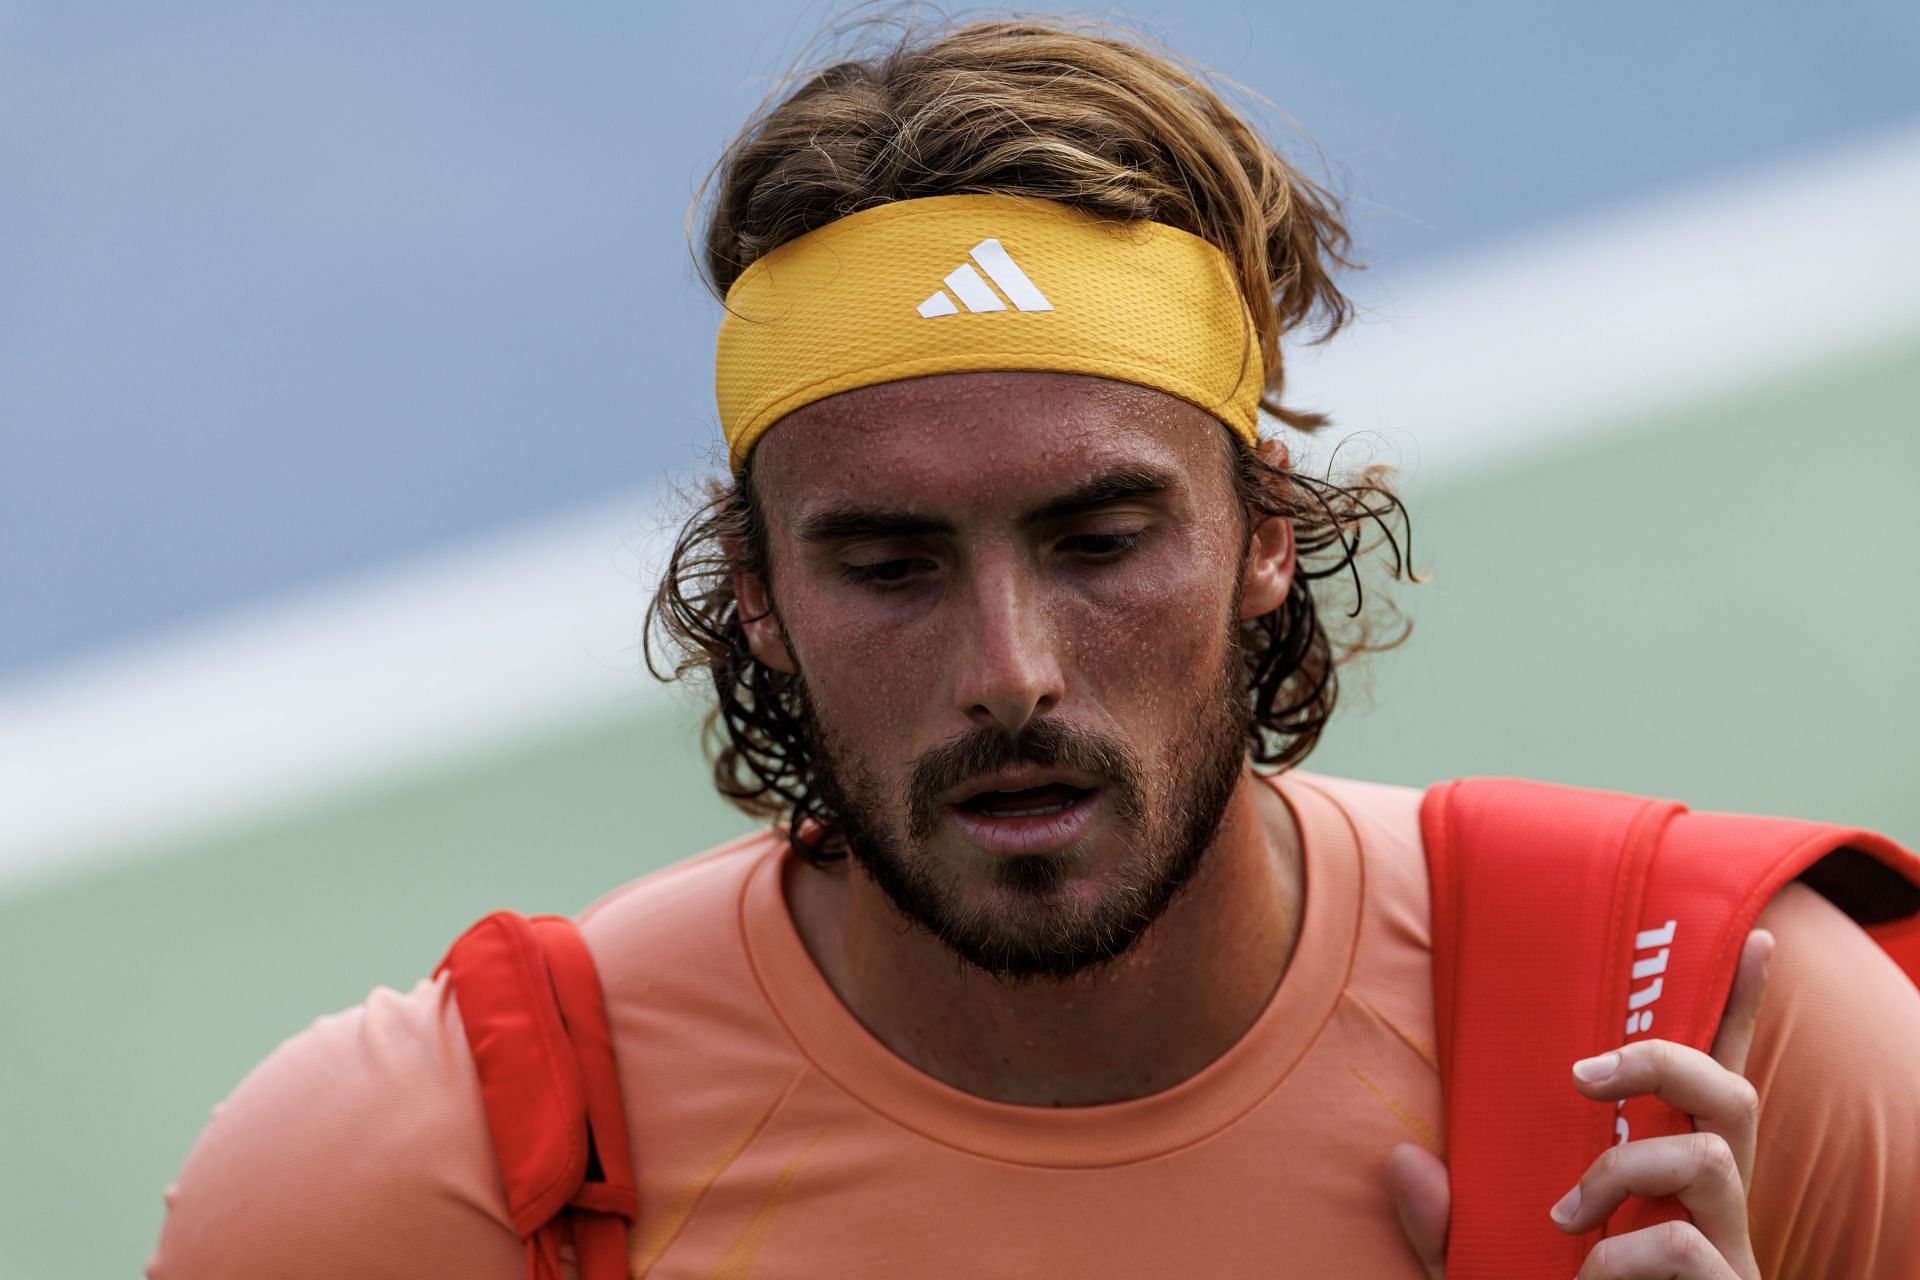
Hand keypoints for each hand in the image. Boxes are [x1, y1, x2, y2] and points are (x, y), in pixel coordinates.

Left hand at [1388, 928, 1774, 1277]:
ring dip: (1626, 1172)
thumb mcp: (1481, 1272)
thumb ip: (1441, 1229)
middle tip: (1580, 1075)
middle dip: (1663, 1057)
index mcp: (1667, 1183)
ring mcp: (1729, 1254)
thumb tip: (1402, 1166)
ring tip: (1569, 1215)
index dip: (1734, 1009)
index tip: (1748, 937)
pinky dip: (1625, 1257)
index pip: (1711, 1080)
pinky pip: (1688, 1249)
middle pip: (1734, 1091)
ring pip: (1713, 1159)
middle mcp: (1711, 1209)